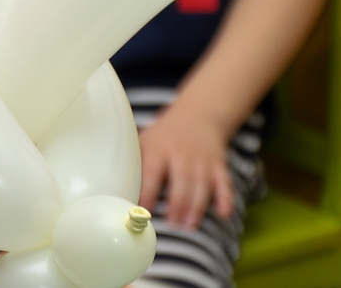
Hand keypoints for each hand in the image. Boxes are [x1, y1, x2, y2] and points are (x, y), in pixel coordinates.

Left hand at [138, 102, 237, 228]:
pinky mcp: (219, 166)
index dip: (148, 193)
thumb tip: (115, 188)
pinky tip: (223, 213)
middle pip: (180, 182)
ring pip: (201, 186)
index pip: (152, 173)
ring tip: (189, 225)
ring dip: (196, 207)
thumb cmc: (165, 135)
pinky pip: (224, 183)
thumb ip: (134, 162)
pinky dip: (225, 198)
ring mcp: (202, 160)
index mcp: (158, 149)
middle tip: (172, 224)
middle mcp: (181, 154)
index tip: (143, 211)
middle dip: (177, 204)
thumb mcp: (145, 140)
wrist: (198, 114)